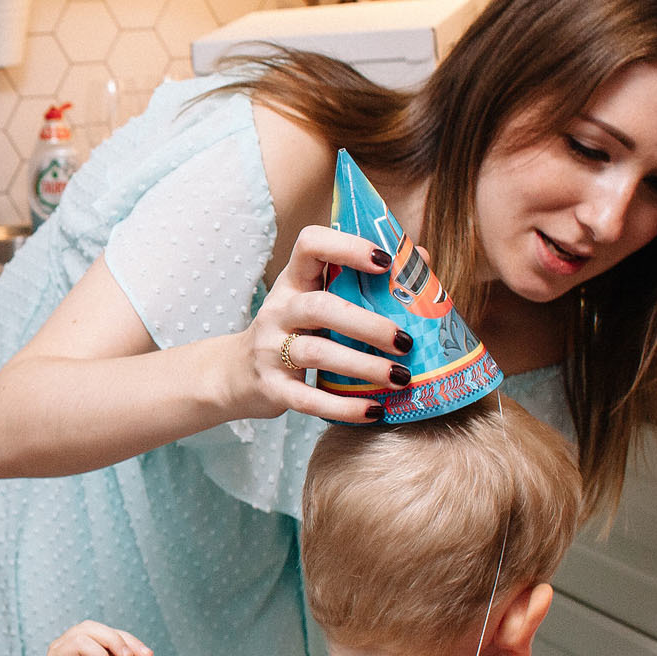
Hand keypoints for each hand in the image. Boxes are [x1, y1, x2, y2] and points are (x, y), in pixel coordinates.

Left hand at [45, 621, 152, 655]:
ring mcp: (74, 644)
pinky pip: (109, 641)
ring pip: (105, 632)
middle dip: (120, 641)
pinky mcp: (88, 647)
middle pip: (93, 630)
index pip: (80, 642)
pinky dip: (126, 651)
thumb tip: (124, 647)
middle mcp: (62, 646)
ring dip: (128, 644)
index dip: (100, 655)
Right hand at [235, 225, 415, 424]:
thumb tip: (419, 258)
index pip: (310, 245)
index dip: (347, 247)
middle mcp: (279, 311)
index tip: (385, 262)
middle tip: (405, 341)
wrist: (237, 374)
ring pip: (315, 353)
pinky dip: (344, 407)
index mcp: (294, 282)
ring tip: (401, 377)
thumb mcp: (315, 299)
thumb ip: (359, 282)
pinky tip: (374, 410)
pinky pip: (308, 398)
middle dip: (367, 324)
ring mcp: (270, 350)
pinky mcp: (272, 388)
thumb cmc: (293, 331)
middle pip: (319, 307)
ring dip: (363, 366)